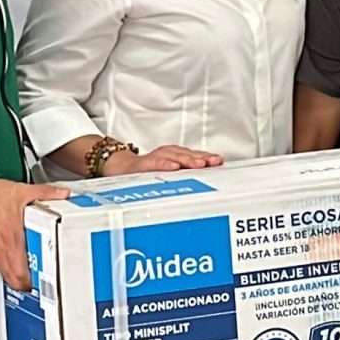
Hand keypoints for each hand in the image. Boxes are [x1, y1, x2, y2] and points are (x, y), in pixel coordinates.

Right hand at [0, 173, 69, 292]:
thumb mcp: (22, 192)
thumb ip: (45, 193)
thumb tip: (62, 194)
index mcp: (12, 240)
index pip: (21, 274)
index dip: (34, 282)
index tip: (46, 282)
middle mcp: (2, 249)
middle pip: (14, 280)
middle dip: (27, 285)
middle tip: (41, 281)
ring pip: (6, 275)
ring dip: (18, 278)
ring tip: (32, 274)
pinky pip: (0, 265)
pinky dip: (9, 269)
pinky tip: (18, 261)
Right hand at [108, 145, 222, 173]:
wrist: (120, 167)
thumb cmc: (147, 172)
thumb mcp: (168, 174)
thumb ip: (184, 176)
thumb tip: (207, 185)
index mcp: (175, 157)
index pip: (194, 156)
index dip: (207, 157)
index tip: (220, 161)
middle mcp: (167, 155)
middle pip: (187, 155)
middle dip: (201, 157)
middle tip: (214, 162)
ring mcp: (155, 158)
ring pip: (173, 156)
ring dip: (187, 159)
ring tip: (199, 163)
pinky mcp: (142, 165)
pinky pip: (154, 163)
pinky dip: (164, 164)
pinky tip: (174, 167)